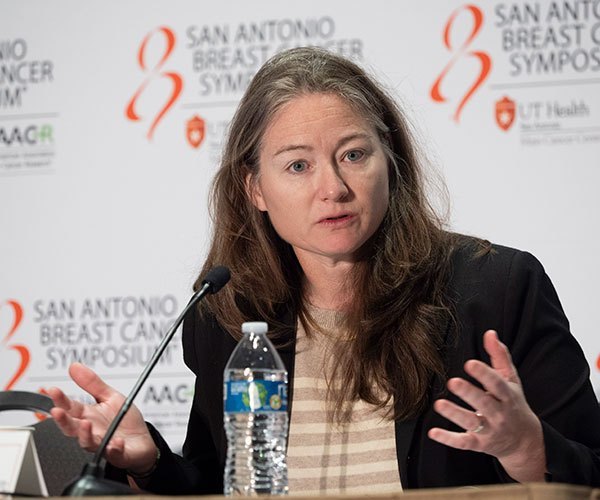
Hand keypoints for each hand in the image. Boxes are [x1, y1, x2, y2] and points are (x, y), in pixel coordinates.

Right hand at [47, 363, 157, 473]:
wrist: (141, 440)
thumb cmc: (123, 420)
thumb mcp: (110, 396)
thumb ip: (92, 383)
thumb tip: (75, 366)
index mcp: (88, 415)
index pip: (70, 407)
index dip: (60, 399)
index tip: (52, 390)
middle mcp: (91, 431)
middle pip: (71, 428)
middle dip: (63, 420)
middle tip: (57, 411)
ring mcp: (102, 443)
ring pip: (88, 442)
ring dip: (85, 434)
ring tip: (85, 424)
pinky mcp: (117, 453)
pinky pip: (113, 452)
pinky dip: (113, 448)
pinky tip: (116, 442)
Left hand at [428, 330, 545, 482]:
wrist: (526, 441)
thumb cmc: (513, 403)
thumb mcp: (511, 380)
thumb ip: (500, 356)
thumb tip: (490, 333)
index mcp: (507, 396)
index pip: (497, 384)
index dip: (484, 374)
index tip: (469, 363)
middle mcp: (500, 414)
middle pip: (484, 403)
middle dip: (469, 393)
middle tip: (453, 382)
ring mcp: (490, 430)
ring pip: (472, 423)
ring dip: (455, 414)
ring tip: (439, 404)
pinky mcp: (479, 444)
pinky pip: (463, 442)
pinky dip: (448, 439)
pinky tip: (433, 432)